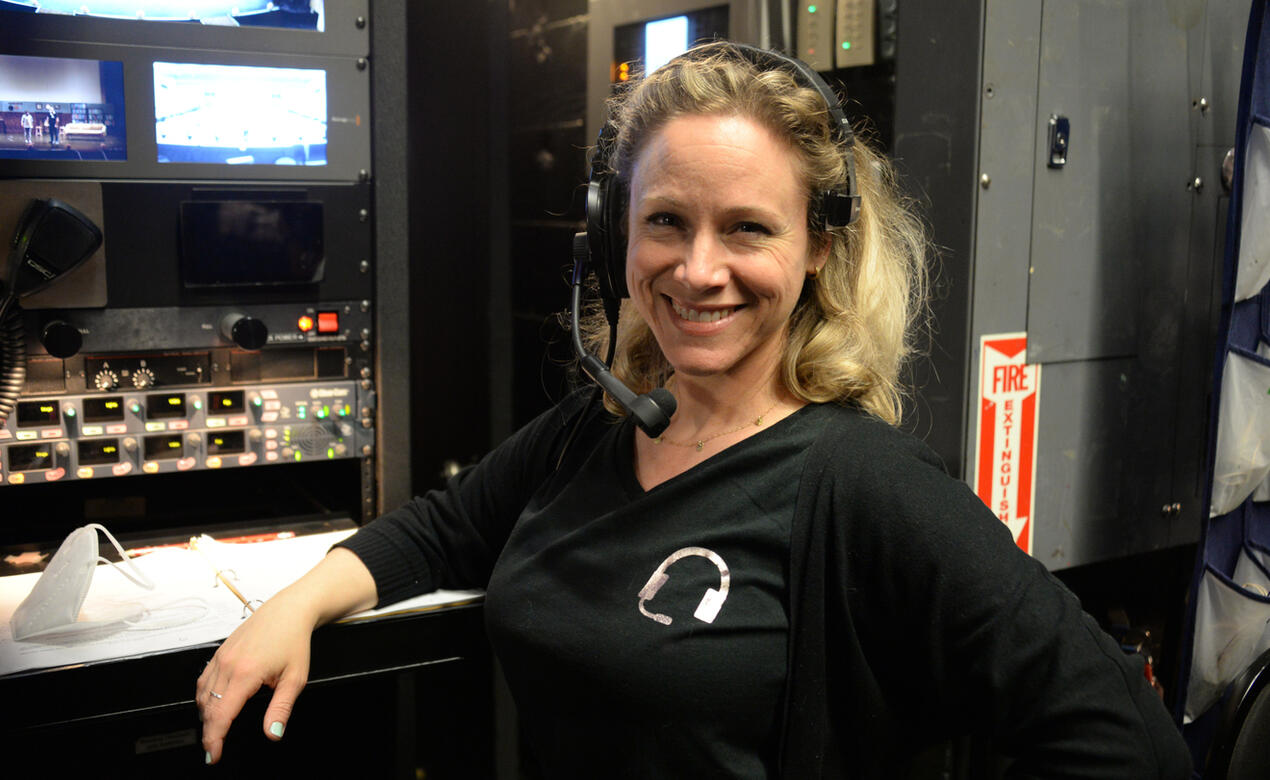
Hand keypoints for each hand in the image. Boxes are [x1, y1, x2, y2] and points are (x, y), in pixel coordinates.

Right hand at [196, 592, 314, 764]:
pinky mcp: (219, 652)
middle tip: (213, 749)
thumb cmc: (294, 640)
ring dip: (205, 715)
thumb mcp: (295, 678)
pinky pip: (204, 679)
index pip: (221, 715)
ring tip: (214, 730)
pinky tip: (212, 704)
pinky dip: (204, 696)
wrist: (289, 611)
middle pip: (208, 708)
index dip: (214, 739)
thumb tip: (273, 733)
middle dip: (208, 732)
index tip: (213, 755)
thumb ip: (281, 708)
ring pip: (202, 694)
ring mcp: (221, 657)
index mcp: (246, 673)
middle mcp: (228, 664)